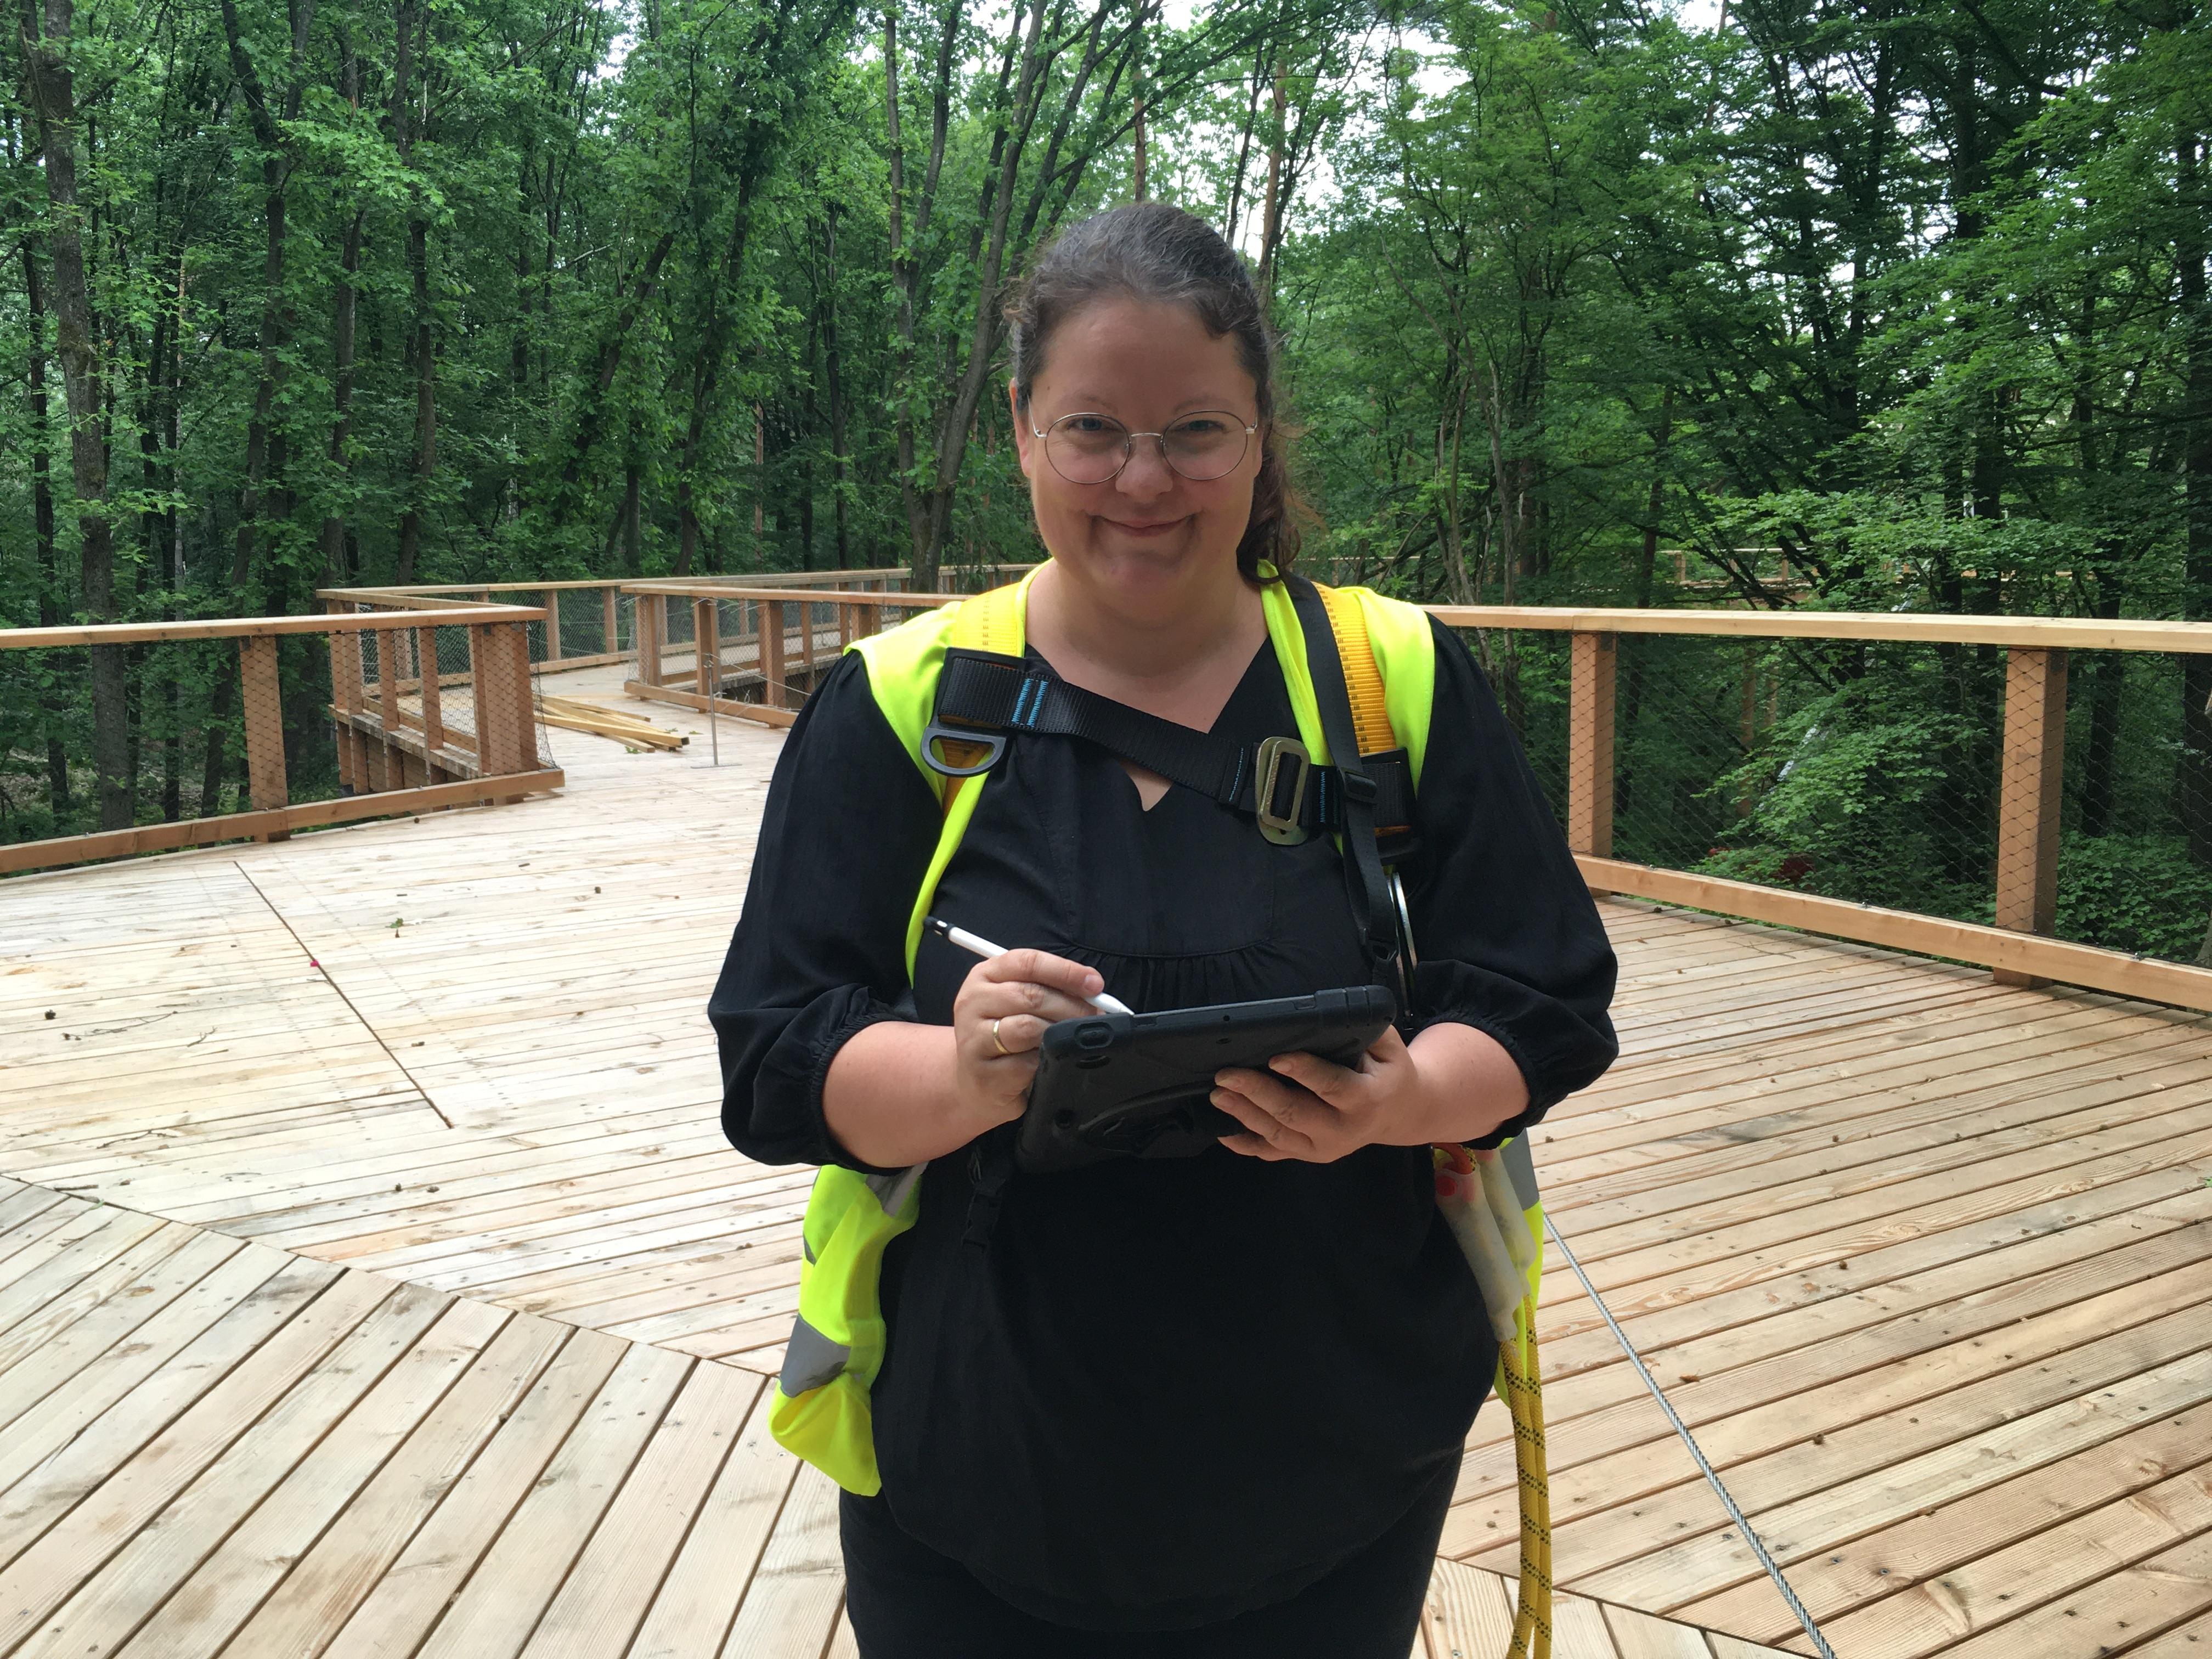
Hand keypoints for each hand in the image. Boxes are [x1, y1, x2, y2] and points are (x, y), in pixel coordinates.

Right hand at [950, 948, 1107, 1132]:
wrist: (976, 1081)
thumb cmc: (1005, 1035)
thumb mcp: (1020, 1003)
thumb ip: (1049, 989)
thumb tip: (1093, 989)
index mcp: (984, 976)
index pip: (1027, 962)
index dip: (1065, 971)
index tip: (1094, 984)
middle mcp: (972, 1002)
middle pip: (1030, 995)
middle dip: (1071, 1007)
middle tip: (1093, 1017)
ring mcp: (972, 1038)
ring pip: (1027, 1028)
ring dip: (1059, 1034)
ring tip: (1071, 1040)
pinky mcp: (982, 1073)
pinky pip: (1025, 1063)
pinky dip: (1046, 1061)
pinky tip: (1049, 1062)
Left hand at [1210, 1023, 1527, 1161]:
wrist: (1399, 1112)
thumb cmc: (1388, 1070)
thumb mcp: (1388, 1046)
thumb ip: (1364, 1028)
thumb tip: (1333, 1010)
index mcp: (1367, 1099)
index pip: (1331, 1085)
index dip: (1303, 1072)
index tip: (1275, 1058)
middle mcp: (1344, 1129)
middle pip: (1295, 1112)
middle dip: (1258, 1093)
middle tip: (1226, 1075)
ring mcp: (1324, 1147)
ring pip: (1279, 1134)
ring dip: (1245, 1114)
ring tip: (1218, 1095)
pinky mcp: (1309, 1155)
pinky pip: (1273, 1153)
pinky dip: (1246, 1144)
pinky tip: (1223, 1130)